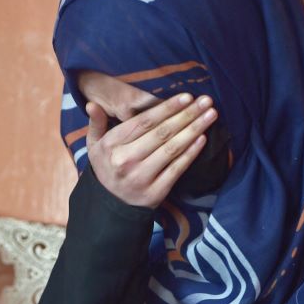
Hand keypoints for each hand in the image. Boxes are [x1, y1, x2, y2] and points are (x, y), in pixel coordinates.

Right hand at [84, 93, 218, 208]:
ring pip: (172, 149)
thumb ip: (96, 124)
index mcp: (112, 145)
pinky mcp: (155, 192)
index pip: (144, 122)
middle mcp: (126, 160)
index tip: (187, 96)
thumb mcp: (94, 145)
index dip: (167, 108)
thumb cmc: (106, 167)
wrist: (109, 206)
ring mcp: (142, 177)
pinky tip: (202, 139)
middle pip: (162, 133)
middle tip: (207, 101)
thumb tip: (92, 104)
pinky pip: (177, 169)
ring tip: (211, 115)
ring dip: (194, 130)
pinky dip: (191, 153)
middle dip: (187, 115)